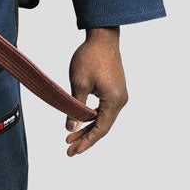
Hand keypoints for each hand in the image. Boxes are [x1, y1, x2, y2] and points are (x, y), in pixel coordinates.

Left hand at [64, 27, 126, 157]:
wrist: (103, 38)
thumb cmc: (90, 57)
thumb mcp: (79, 83)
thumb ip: (75, 108)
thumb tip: (70, 128)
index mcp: (114, 101)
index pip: (101, 129)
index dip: (87, 142)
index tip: (73, 151)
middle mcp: (120, 100)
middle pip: (102, 126)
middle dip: (85, 138)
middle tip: (69, 150)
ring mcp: (119, 95)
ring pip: (102, 118)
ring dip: (87, 128)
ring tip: (70, 138)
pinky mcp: (114, 90)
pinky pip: (103, 109)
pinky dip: (91, 117)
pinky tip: (79, 121)